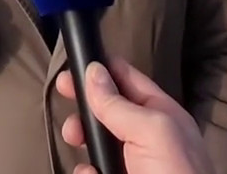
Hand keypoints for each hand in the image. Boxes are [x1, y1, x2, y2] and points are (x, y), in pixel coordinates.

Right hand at [57, 59, 214, 173]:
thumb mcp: (151, 131)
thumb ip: (120, 103)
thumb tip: (94, 71)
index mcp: (161, 116)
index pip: (128, 80)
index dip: (102, 68)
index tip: (74, 64)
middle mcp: (145, 138)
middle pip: (106, 110)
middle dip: (84, 106)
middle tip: (65, 100)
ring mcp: (131, 165)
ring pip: (95, 144)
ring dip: (81, 140)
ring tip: (75, 141)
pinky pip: (91, 173)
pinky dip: (85, 173)